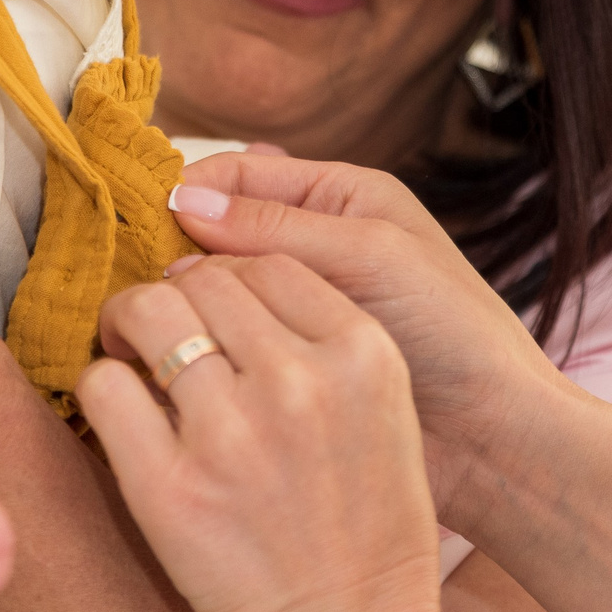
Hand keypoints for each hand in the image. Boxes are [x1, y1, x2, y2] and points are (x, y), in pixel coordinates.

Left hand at [79, 258, 496, 611]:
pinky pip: (104, 387)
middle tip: (159, 328)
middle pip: (204, 280)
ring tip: (129, 353)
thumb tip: (234, 282)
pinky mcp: (167, 486)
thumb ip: (325, 342)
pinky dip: (102, 388)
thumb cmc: (369, 525)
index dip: (229, 279)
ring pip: (146, 314)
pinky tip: (121, 413)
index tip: (212, 308)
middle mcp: (299, 381)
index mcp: (362, 353)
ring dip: (127, 326)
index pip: (269, 265)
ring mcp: (230, 433)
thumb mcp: (385, 409)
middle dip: (175, 295)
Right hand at [162, 154, 572, 519]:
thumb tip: (182, 202)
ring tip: (128, 317)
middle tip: (115, 275)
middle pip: (220, 229)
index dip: (183, 192)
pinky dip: (200, 343)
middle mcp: (317, 244)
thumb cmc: (454, 332)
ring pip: (221, 288)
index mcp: (341, 197)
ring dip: (180, 299)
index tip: (129, 221)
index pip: (239, 173)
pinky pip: (234, 341)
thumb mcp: (370, 259)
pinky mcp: (295, 363)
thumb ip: (279, 230)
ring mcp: (303, 308)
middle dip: (169, 246)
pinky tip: (166, 358)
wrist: (496, 438)